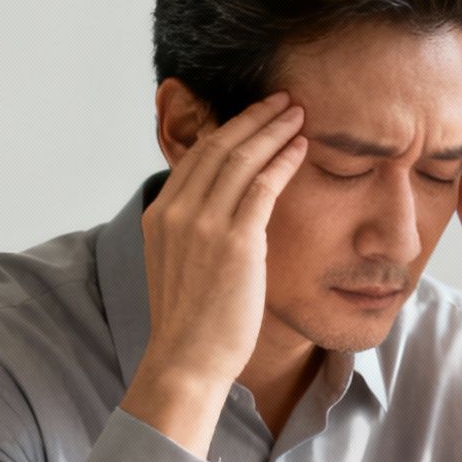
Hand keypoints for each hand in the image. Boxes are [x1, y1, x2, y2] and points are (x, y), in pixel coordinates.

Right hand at [120, 92, 306, 453]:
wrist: (186, 360)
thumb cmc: (193, 324)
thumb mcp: (181, 268)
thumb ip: (195, 235)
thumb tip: (219, 220)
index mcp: (159, 216)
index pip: (196, 157)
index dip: (228, 130)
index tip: (254, 117)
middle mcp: (176, 212)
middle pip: (218, 147)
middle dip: (253, 118)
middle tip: (282, 101)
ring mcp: (203, 224)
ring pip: (241, 158)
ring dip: (273, 129)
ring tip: (297, 113)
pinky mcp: (235, 241)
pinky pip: (263, 185)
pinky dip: (284, 159)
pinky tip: (302, 146)